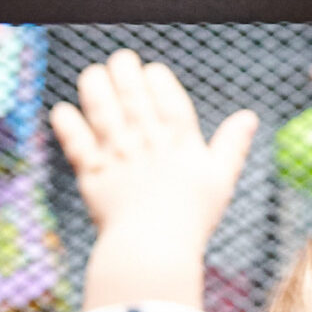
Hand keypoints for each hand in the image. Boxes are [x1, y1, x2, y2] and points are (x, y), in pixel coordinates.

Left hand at [50, 50, 256, 310]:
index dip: (157, 77)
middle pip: (131, 93)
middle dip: (124, 70)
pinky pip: (75, 141)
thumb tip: (250, 117)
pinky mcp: (91, 173)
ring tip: (92, 74)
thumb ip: (232, 145)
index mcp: (178, 141)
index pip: (166, 95)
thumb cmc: (191, 219)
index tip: (152, 70)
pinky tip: (62, 110)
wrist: (152, 252)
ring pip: (101, 108)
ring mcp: (116, 155)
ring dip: (94, 86)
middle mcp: (145, 141)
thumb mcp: (221, 180)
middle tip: (121, 60)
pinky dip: (66, 124)